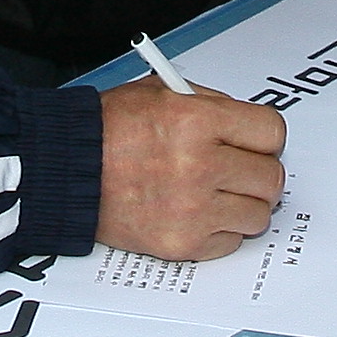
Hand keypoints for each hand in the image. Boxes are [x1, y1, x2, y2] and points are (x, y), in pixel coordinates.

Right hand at [93, 78, 288, 261]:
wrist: (63, 171)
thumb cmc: (106, 131)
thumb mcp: (160, 92)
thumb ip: (209, 105)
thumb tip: (244, 126)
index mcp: (197, 120)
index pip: (272, 133)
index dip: (263, 138)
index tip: (255, 144)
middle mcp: (200, 165)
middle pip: (271, 178)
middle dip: (256, 173)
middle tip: (237, 171)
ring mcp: (193, 208)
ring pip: (258, 215)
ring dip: (242, 205)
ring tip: (215, 194)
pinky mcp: (182, 243)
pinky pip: (231, 241)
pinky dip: (218, 231)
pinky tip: (196, 213)